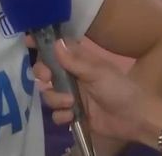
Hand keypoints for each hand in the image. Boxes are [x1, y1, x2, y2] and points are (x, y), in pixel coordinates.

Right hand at [27, 36, 161, 147]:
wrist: (133, 118)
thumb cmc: (119, 89)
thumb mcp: (98, 73)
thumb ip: (75, 61)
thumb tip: (55, 42)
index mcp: (80, 61)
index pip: (56, 48)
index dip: (42, 44)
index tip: (27, 42)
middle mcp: (72, 76)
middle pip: (45, 71)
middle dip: (42, 74)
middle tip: (47, 79)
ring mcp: (71, 95)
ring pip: (48, 94)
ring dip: (55, 99)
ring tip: (71, 104)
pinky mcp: (72, 114)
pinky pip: (56, 113)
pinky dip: (61, 115)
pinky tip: (72, 117)